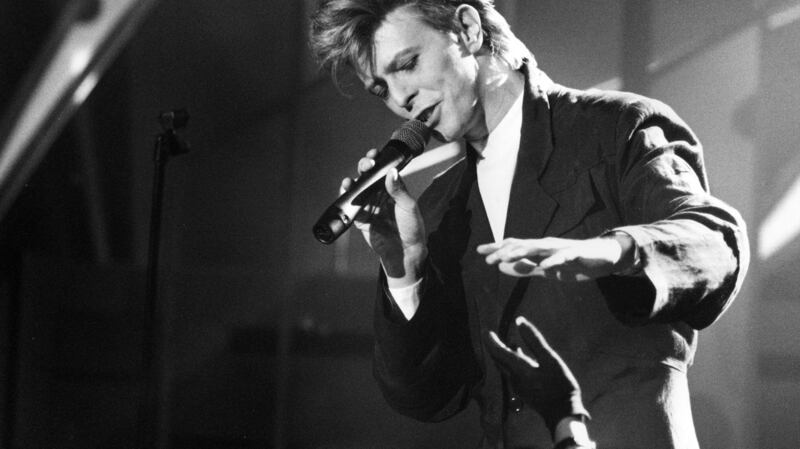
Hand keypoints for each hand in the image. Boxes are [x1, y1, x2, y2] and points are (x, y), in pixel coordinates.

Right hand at [340, 149, 426, 285]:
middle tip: (367, 164)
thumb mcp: (408, 206)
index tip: (375, 154)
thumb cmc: (411, 227)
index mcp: (392, 189)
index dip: (377, 160)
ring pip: (357, 189)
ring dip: (353, 182)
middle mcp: (379, 195)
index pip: (382, 170)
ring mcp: (369, 206)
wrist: (404, 252)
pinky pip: (351, 206)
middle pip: (368, 176)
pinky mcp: (361, 218)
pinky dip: (346, 197)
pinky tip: (346, 189)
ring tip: (351, 180)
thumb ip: (398, 190)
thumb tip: (391, 171)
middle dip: (364, 167)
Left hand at [476, 236, 629, 280]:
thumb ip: (526, 268)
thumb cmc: (573, 261)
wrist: (604, 257)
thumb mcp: (545, 268)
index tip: (479, 251)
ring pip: (538, 248)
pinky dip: (554, 261)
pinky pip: (564, 257)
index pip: (514, 246)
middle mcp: (547, 245)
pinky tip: (545, 266)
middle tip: (487, 259)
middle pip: (522, 245)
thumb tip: (502, 268)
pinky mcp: (576, 254)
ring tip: (507, 257)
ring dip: (522, 252)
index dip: (497, 248)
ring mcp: (561, 248)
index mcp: (539, 249)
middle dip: (504, 251)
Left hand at [487, 317, 587, 435]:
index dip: (491, 341)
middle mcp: (514, 379)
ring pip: (506, 367)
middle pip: (499, 360)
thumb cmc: (559, 385)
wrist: (563, 414)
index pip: (497, 352)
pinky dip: (514, 362)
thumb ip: (534, 340)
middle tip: (493, 335)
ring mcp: (518, 387)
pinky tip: (523, 358)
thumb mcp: (550, 359)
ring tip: (511, 343)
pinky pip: (513, 373)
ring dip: (505, 355)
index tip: (487, 331)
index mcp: (518, 369)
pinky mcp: (524, 391)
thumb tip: (519, 321)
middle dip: (495, 347)